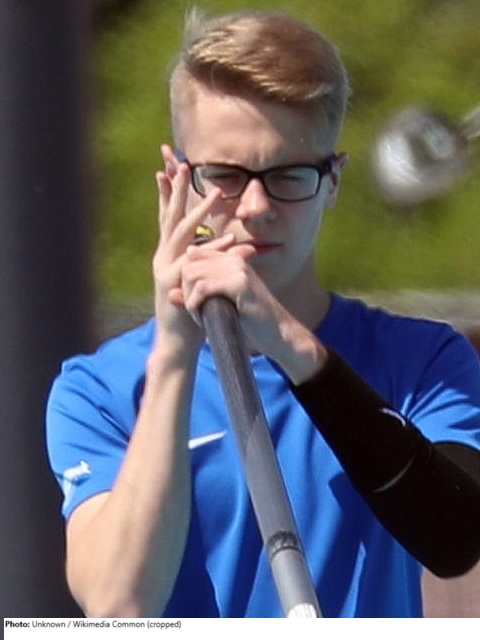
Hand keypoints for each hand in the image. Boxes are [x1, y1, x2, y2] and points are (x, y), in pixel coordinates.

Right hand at [152, 145, 222, 356]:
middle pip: (169, 216)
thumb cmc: (186, 310)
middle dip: (176, 189)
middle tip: (183, 163)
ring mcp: (165, 268)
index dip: (166, 192)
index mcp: (166, 254)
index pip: (165, 217)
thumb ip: (195, 260)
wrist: (174, 341)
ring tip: (218, 192)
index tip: (167, 167)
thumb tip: (205, 243)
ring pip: (182, 232)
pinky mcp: (171, 282)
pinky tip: (230, 237)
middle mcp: (163, 257)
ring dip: (201, 211)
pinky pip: (195, 260)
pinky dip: (215, 248)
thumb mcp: (187, 280)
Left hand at [180, 239, 325, 381]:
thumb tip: (171, 292)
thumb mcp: (220, 305)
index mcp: (231, 260)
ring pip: (192, 275)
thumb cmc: (250, 322)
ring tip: (200, 316)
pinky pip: (202, 288)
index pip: (193, 257)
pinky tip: (205, 318)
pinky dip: (196, 306)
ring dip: (190, 300)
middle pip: (188, 266)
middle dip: (186, 291)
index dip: (186, 282)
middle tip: (196, 312)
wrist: (278, 335)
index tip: (193, 303)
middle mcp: (234, 259)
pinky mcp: (240, 283)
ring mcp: (238, 268)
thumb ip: (198, 295)